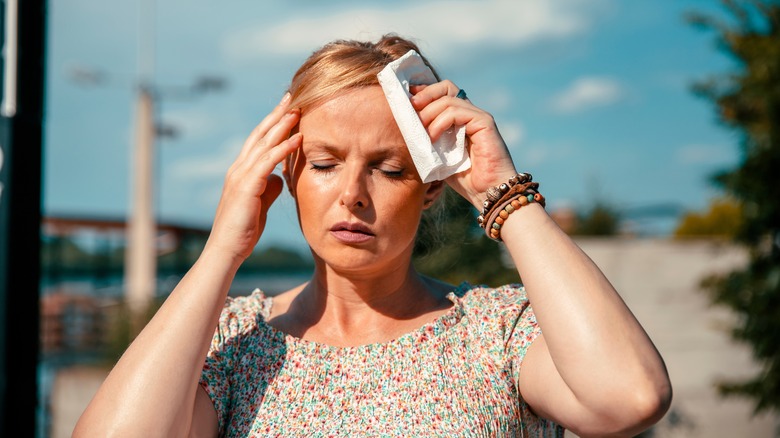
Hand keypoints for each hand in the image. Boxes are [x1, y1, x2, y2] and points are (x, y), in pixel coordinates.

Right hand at [204, 93, 301, 261]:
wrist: (227, 250)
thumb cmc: (243, 230)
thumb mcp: (261, 204)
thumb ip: (269, 188)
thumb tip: (281, 177)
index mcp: (242, 171)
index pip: (259, 140)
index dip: (273, 123)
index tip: (288, 108)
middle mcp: (238, 168)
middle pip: (260, 134)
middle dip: (276, 114)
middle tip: (292, 96)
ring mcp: (240, 175)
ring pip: (263, 143)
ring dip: (282, 124)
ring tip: (298, 109)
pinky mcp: (246, 186)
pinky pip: (267, 161)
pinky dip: (283, 147)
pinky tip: (298, 137)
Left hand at [410, 81, 517, 208]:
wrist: (488, 193)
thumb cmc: (467, 180)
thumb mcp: (440, 158)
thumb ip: (428, 142)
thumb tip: (406, 130)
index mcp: (461, 120)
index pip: (442, 93)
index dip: (424, 93)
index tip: (407, 100)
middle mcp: (471, 114)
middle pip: (446, 87)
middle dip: (425, 95)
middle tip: (410, 108)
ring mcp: (478, 117)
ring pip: (448, 99)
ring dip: (429, 113)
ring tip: (421, 132)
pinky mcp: (484, 123)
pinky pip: (457, 112)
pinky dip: (440, 122)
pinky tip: (433, 138)